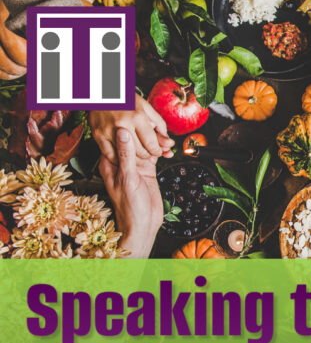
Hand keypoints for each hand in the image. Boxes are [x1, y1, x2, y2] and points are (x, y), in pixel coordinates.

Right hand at [89, 93, 173, 162]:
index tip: (158, 151)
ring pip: (126, 155)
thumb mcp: (146, 107)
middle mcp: (123, 125)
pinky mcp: (97, 135)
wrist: (101, 92)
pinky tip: (124, 154)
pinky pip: (110, 155)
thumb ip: (159, 124)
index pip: (151, 144)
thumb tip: (168, 142)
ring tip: (138, 154)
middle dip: (148, 155)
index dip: (157, 151)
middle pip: (140, 152)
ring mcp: (108, 131)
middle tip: (149, 153)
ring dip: (135, 159)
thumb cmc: (125, 99)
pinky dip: (119, 158)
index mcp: (137, 117)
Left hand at [99, 128, 161, 258]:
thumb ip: (126, 155)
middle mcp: (121, 162)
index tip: (135, 117)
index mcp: (110, 163)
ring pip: (145, 147)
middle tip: (158, 128)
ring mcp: (135, 166)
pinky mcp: (147, 171)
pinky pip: (154, 156)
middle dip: (146, 134)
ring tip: (167, 140)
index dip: (127, 127)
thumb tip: (123, 131)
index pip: (116, 138)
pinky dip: (161, 152)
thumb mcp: (128, 178)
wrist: (143, 225)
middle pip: (133, 141)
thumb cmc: (130, 207)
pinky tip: (168, 150)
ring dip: (156, 143)